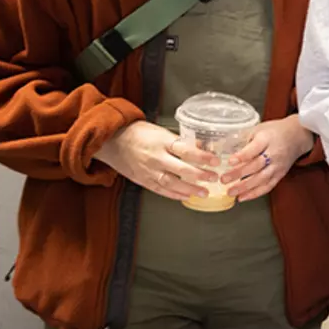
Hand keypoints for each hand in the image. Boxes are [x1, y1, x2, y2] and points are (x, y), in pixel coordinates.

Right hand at [95, 120, 214, 201]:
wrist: (112, 140)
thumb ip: (180, 141)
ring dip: (189, 189)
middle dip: (200, 175)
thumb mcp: (161, 132)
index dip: (202, 157)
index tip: (216, 161)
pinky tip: (186, 197)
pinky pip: (160, 190)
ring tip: (204, 192)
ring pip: (171, 183)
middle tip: (214, 178)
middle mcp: (156, 158)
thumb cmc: (138, 133)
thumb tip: (202, 146)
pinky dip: (174, 195)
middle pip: (181, 169)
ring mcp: (148, 170)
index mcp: (162, 142)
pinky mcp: (142, 180)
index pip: (186, 150)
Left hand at [218, 116, 314, 201]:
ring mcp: (278, 165)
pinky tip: (242, 197)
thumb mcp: (259, 129)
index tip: (230, 161)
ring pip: (261, 178)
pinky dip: (255, 193)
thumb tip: (223, 149)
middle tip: (224, 179)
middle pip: (256, 166)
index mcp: (267, 139)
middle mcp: (274, 153)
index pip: (254, 149)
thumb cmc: (275, 131)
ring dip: (245, 187)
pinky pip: (268, 186)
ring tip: (230, 192)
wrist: (298, 136)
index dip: (242, 156)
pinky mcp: (280, 174)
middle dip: (239, 174)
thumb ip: (244, 139)